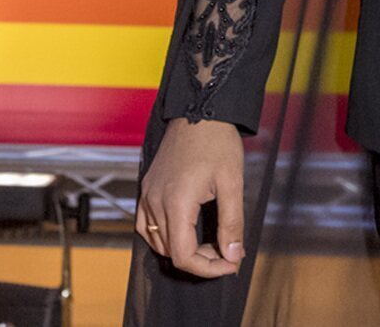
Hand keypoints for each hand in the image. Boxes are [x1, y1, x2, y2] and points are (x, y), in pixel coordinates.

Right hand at [136, 117, 246, 276]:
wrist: (201, 110)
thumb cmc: (217, 143)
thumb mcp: (232, 183)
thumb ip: (231, 223)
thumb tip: (233, 255)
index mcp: (176, 203)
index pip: (183, 256)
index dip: (208, 268)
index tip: (230, 264)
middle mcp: (155, 201)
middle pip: (171, 252)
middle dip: (201, 260)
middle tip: (227, 252)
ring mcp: (148, 194)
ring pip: (157, 241)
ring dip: (183, 249)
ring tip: (211, 241)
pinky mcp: (147, 187)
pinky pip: (146, 225)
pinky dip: (163, 236)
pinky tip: (185, 230)